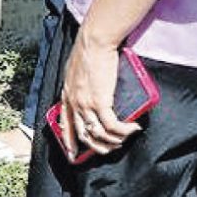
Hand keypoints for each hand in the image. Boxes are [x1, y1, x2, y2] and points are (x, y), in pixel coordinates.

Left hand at [54, 33, 140, 159]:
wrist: (94, 41)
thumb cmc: (89, 51)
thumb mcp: (76, 71)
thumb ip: (79, 85)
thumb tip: (92, 93)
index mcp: (66, 95)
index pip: (64, 124)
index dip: (68, 142)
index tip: (73, 155)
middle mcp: (73, 102)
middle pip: (82, 134)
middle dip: (96, 147)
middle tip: (110, 150)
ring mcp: (85, 103)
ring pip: (98, 133)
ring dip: (113, 140)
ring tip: (124, 138)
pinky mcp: (100, 101)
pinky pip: (112, 125)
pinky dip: (123, 131)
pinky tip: (132, 128)